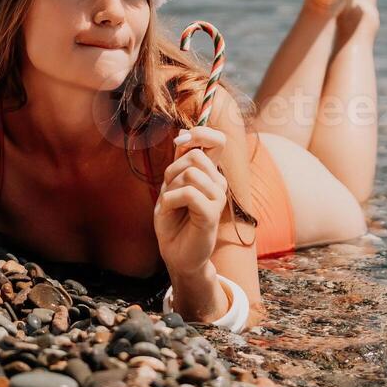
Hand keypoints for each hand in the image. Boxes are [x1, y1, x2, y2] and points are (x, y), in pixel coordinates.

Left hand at [153, 124, 228, 277]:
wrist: (176, 253)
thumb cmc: (173, 219)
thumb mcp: (171, 185)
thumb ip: (180, 161)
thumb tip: (182, 133)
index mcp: (210, 173)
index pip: (217, 140)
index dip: (199, 133)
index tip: (180, 141)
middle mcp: (218, 182)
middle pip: (195, 154)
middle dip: (172, 169)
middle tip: (169, 190)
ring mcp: (218, 197)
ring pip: (190, 172)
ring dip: (169, 188)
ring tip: (170, 204)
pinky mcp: (212, 213)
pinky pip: (188, 193)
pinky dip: (169, 200)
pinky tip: (168, 211)